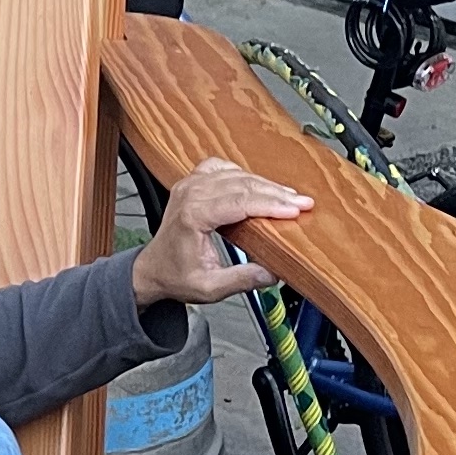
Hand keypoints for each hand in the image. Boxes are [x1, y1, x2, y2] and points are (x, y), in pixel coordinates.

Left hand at [128, 156, 314, 311]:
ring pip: (234, 174)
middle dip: (276, 193)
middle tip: (303, 203)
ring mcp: (189, 185)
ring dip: (264, 183)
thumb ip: (241, 280)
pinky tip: (257, 182)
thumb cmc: (175, 277)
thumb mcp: (209, 288)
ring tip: (289, 196)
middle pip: (241, 184)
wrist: (152, 269)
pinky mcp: (191, 183)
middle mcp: (189, 194)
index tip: (295, 210)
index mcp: (192, 216)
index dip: (270, 204)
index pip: (239, 202)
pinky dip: (241, 172)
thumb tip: (273, 273)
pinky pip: (219, 167)